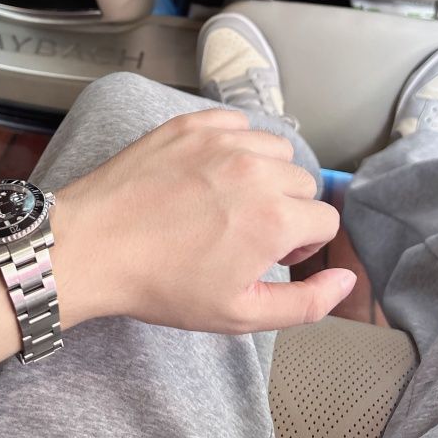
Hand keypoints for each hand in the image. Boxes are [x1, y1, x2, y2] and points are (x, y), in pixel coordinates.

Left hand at [50, 109, 355, 333]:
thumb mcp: (240, 314)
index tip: (273, 253)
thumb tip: (344, 279)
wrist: (94, 246)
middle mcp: (255, 170)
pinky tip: (208, 171)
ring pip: (274, 149)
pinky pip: (237, 124)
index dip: (303, 243)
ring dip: (264, 172)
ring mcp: (221, 142)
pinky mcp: (191, 125)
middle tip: (247, 231)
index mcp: (274, 218)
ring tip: (229, 198)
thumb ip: (307, 302)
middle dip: (286, 208)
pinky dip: (233, 144)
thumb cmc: (159, 283)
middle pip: (302, 182)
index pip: (326, 218)